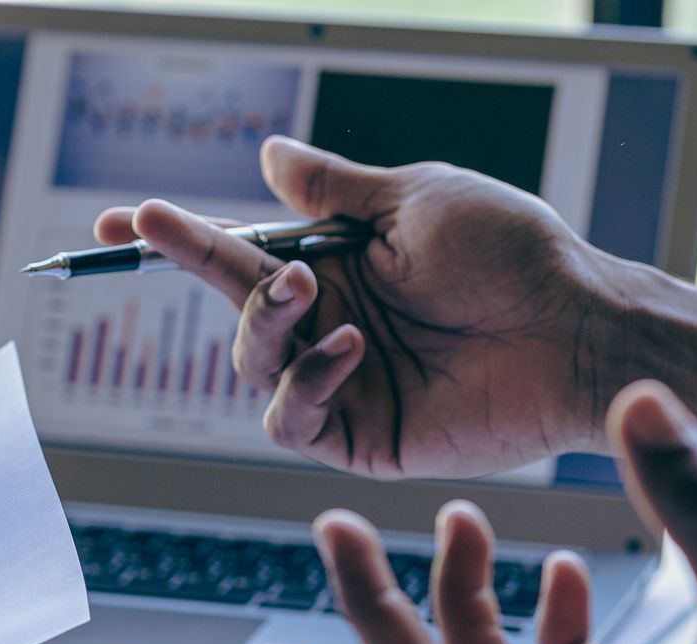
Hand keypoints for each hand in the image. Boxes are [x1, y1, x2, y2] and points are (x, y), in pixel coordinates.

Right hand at [93, 136, 620, 479]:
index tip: (121, 223)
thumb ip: (334, 190)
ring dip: (266, 328)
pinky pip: (291, 419)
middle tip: (269, 261)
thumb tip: (269, 155)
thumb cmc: (515, 257)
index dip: (176, 239)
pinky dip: (305, 383)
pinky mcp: (360, 436)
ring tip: (316, 298)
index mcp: (338, 262)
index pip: (238, 249)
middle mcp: (330, 321)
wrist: (574, 332)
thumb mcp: (415, 199)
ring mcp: (342, 381)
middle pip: (232, 305)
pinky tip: (350, 352)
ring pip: (252, 366)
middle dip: (213, 275)